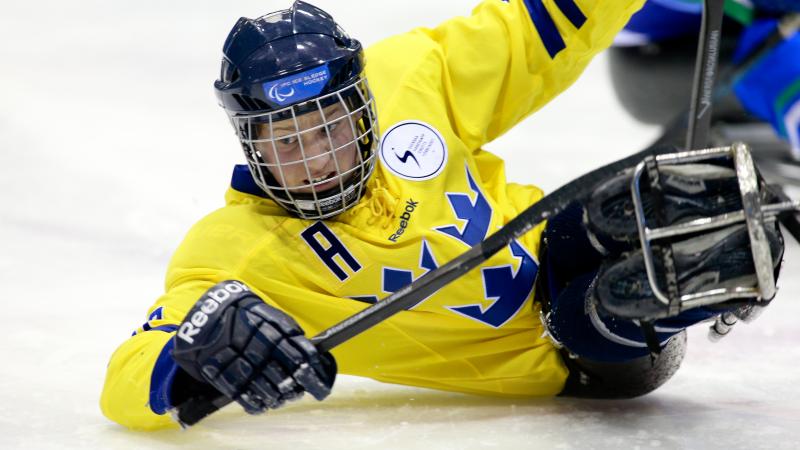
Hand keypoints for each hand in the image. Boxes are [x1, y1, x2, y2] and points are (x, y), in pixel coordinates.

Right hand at [171, 280, 335, 413]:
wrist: (212, 316)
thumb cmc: (249, 317)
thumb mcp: (271, 316)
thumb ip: (291, 333)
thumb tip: (311, 355)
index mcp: (274, 331)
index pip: (300, 355)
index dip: (311, 371)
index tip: (319, 381)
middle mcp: (259, 348)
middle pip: (285, 376)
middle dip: (295, 388)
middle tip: (299, 392)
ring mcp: (241, 363)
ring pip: (267, 389)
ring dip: (279, 398)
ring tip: (282, 398)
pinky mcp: (224, 376)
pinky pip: (244, 397)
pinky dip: (257, 405)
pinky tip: (264, 404)